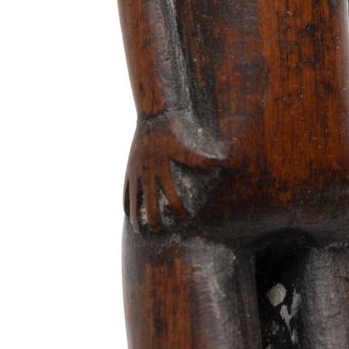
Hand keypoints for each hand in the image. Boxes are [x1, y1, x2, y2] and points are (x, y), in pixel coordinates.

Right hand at [124, 114, 223, 232]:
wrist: (151, 116)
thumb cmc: (171, 130)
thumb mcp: (187, 144)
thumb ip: (202, 158)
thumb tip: (222, 165)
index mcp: (161, 169)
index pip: (171, 195)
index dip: (179, 208)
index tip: (186, 216)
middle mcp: (146, 173)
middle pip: (149, 202)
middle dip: (153, 219)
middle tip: (158, 232)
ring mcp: (135, 172)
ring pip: (134, 199)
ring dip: (136, 215)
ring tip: (138, 230)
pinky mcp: (129, 169)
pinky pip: (126, 190)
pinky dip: (126, 203)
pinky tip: (128, 213)